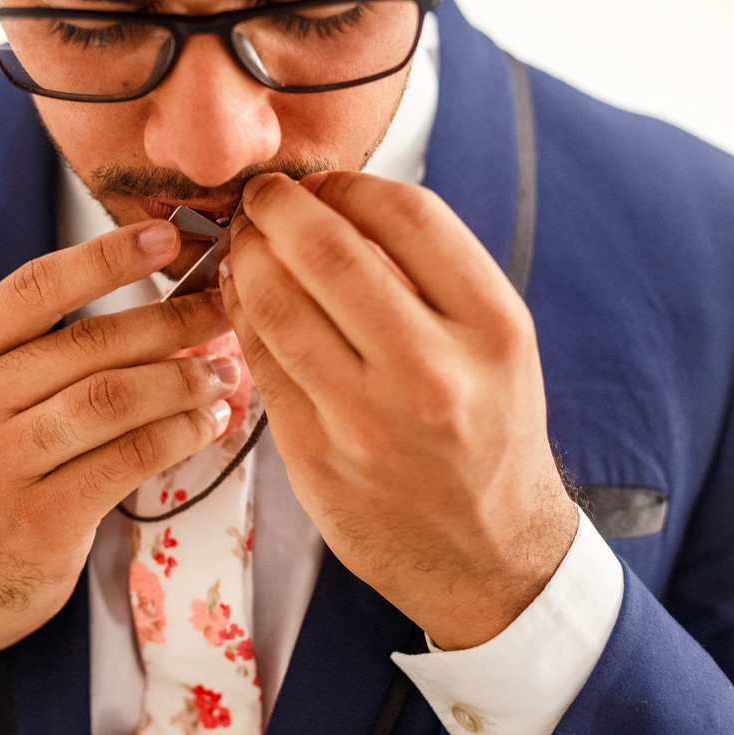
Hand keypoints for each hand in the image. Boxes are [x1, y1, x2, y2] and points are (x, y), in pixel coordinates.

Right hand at [0, 220, 239, 668]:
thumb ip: (38, 351)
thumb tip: (156, 299)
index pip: (36, 287)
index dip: (107, 256)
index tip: (169, 234)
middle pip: (91, 344)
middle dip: (173, 320)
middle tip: (226, 306)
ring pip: (115, 398)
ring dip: (185, 379)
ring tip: (226, 372)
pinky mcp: (39, 518)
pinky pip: (130, 458)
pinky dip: (181, 433)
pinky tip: (210, 422)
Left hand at [220, 171, 577, 649]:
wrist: (486, 552)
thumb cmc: (488, 432)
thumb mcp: (493, 345)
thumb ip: (430, 273)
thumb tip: (336, 203)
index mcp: (490, 327)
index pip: (405, 215)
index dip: (349, 184)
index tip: (324, 182)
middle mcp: (431, 370)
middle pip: (326, 250)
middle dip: (279, 209)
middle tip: (263, 198)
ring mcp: (365, 417)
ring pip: (275, 302)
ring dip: (246, 258)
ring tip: (244, 243)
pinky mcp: (314, 452)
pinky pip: (259, 358)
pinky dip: (240, 314)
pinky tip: (239, 297)